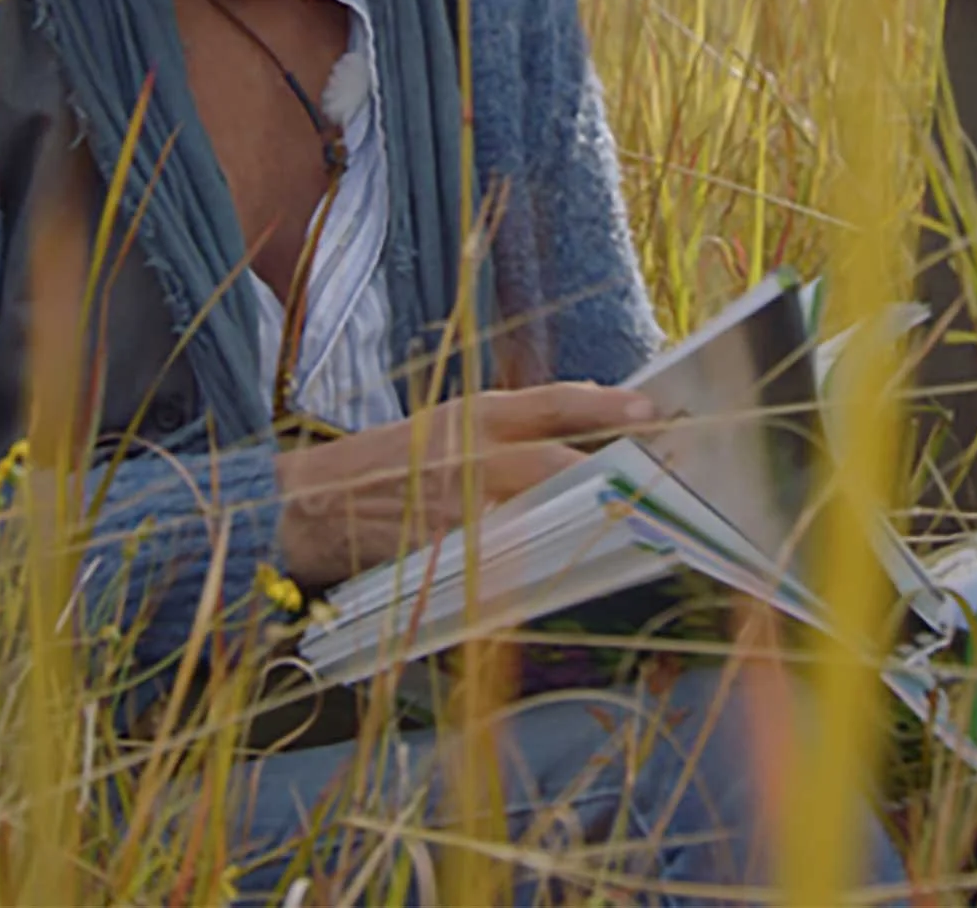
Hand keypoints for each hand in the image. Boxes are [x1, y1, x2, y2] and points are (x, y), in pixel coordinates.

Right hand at [273, 381, 656, 589]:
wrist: (317, 503)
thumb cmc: (397, 459)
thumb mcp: (453, 420)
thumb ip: (519, 421)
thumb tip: (591, 406)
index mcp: (476, 414)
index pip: (550, 401)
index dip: (604, 402)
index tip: (652, 407)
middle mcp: (469, 454)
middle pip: (553, 463)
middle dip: (609, 473)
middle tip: (659, 481)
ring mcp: (455, 507)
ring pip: (535, 516)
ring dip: (584, 525)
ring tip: (635, 531)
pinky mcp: (443, 554)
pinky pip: (502, 566)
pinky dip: (537, 571)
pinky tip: (571, 575)